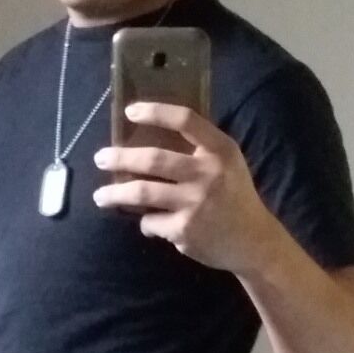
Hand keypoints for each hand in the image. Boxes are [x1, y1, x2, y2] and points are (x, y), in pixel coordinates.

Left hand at [92, 101, 275, 276]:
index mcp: (220, 150)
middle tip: (100, 158)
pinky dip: (146, 223)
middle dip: (120, 158)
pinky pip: (151, 221)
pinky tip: (150, 224)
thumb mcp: (226, 163)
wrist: (253, 241)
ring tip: (100, 196)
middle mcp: (208, 173)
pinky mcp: (185, 229)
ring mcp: (195, 203)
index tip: (130, 111)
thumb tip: (145, 141)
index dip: (156, 112)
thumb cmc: (233, 195)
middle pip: (153, 159)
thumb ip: (197, 148)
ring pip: (142, 193)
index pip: (186, 120)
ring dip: (115, 195)